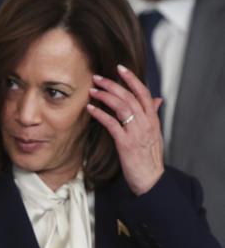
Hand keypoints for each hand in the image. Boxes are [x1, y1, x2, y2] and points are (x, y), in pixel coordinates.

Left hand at [87, 65, 163, 195]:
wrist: (151, 180)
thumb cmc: (149, 157)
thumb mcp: (155, 133)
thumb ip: (153, 115)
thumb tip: (157, 99)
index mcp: (152, 119)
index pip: (143, 93)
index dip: (132, 79)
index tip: (120, 67)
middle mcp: (146, 123)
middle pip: (129, 97)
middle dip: (112, 84)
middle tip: (97, 77)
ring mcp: (136, 133)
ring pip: (121, 107)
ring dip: (105, 96)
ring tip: (92, 90)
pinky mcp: (126, 143)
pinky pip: (112, 124)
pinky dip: (100, 114)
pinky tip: (90, 108)